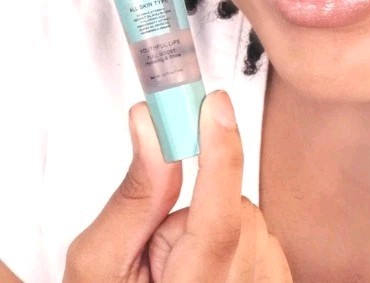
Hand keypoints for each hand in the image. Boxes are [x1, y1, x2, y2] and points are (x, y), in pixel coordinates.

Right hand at [63, 91, 292, 281]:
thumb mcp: (99, 262)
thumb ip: (134, 196)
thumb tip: (153, 126)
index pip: (218, 220)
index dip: (220, 155)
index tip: (214, 105)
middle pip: (238, 214)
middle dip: (199, 208)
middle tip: (158, 245)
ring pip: (253, 223)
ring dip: (220, 227)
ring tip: (178, 268)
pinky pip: (268, 242)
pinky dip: (241, 241)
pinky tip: (212, 268)